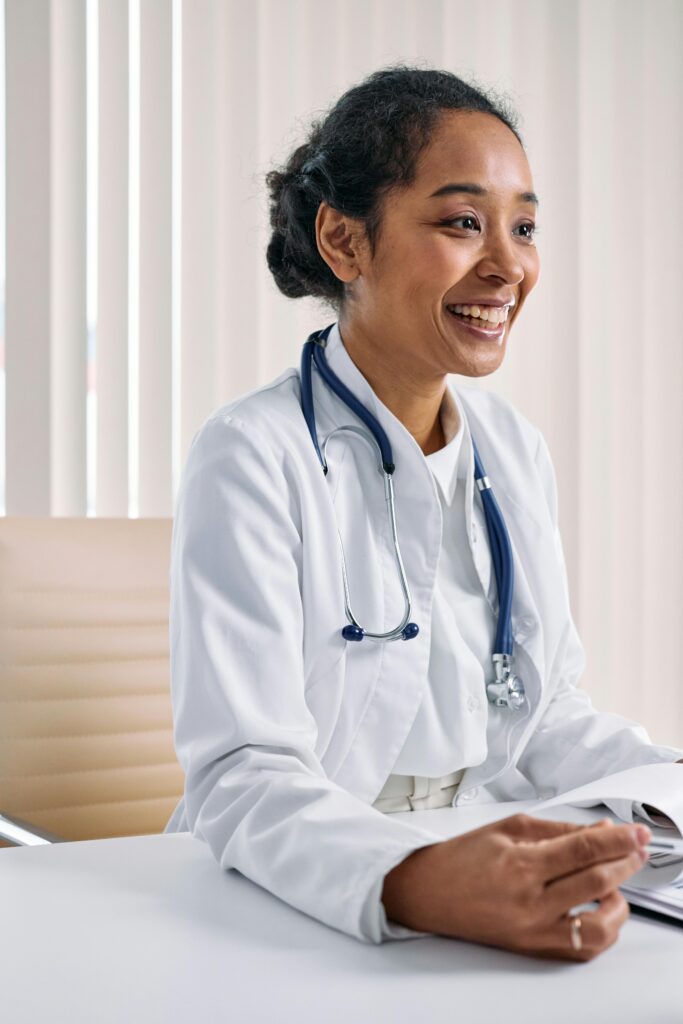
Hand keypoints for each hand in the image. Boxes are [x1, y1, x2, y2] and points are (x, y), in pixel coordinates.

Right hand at [381, 814, 649, 960]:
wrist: (428, 892)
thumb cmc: (462, 857)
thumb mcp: (509, 828)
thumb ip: (558, 830)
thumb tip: (599, 830)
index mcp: (520, 863)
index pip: (583, 849)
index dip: (617, 839)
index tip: (636, 833)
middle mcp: (529, 901)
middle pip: (596, 881)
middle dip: (626, 861)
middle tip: (637, 848)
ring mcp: (533, 930)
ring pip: (598, 924)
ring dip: (619, 901)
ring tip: (618, 883)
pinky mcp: (533, 948)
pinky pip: (582, 948)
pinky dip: (602, 930)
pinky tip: (602, 909)